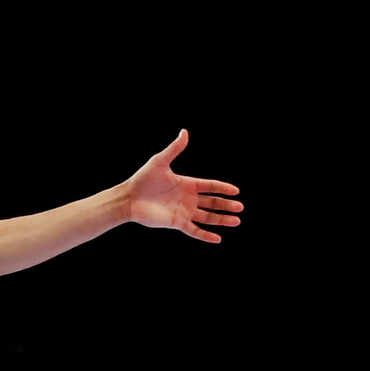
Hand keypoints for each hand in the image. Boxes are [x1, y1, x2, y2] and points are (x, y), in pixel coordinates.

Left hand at [118, 130, 241, 244]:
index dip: (223, 188)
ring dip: (221, 220)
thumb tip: (184, 131)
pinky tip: (218, 239)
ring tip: (236, 221)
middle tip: (240, 208)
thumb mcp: (160, 161)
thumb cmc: (143, 179)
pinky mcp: (176, 223)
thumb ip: (174, 148)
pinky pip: (194, 230)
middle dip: (226, 205)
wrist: (129, 198)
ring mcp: (183, 211)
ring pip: (207, 217)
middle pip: (212, 202)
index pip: (210, 186)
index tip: (236, 191)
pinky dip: (206, 235)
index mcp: (187, 184)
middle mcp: (188, 199)